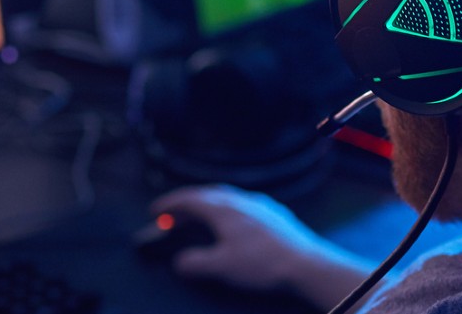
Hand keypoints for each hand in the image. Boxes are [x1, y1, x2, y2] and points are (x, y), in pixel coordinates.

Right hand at [150, 185, 372, 306]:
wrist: (307, 265)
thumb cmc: (262, 265)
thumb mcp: (221, 267)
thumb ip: (196, 263)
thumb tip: (180, 262)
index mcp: (225, 209)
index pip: (191, 199)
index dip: (170, 204)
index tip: (155, 211)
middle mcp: (243, 201)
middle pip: (209, 194)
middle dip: (188, 203)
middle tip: (173, 215)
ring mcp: (262, 206)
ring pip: (229, 198)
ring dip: (209, 205)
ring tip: (199, 218)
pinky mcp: (277, 216)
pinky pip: (245, 206)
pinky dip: (229, 211)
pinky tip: (233, 224)